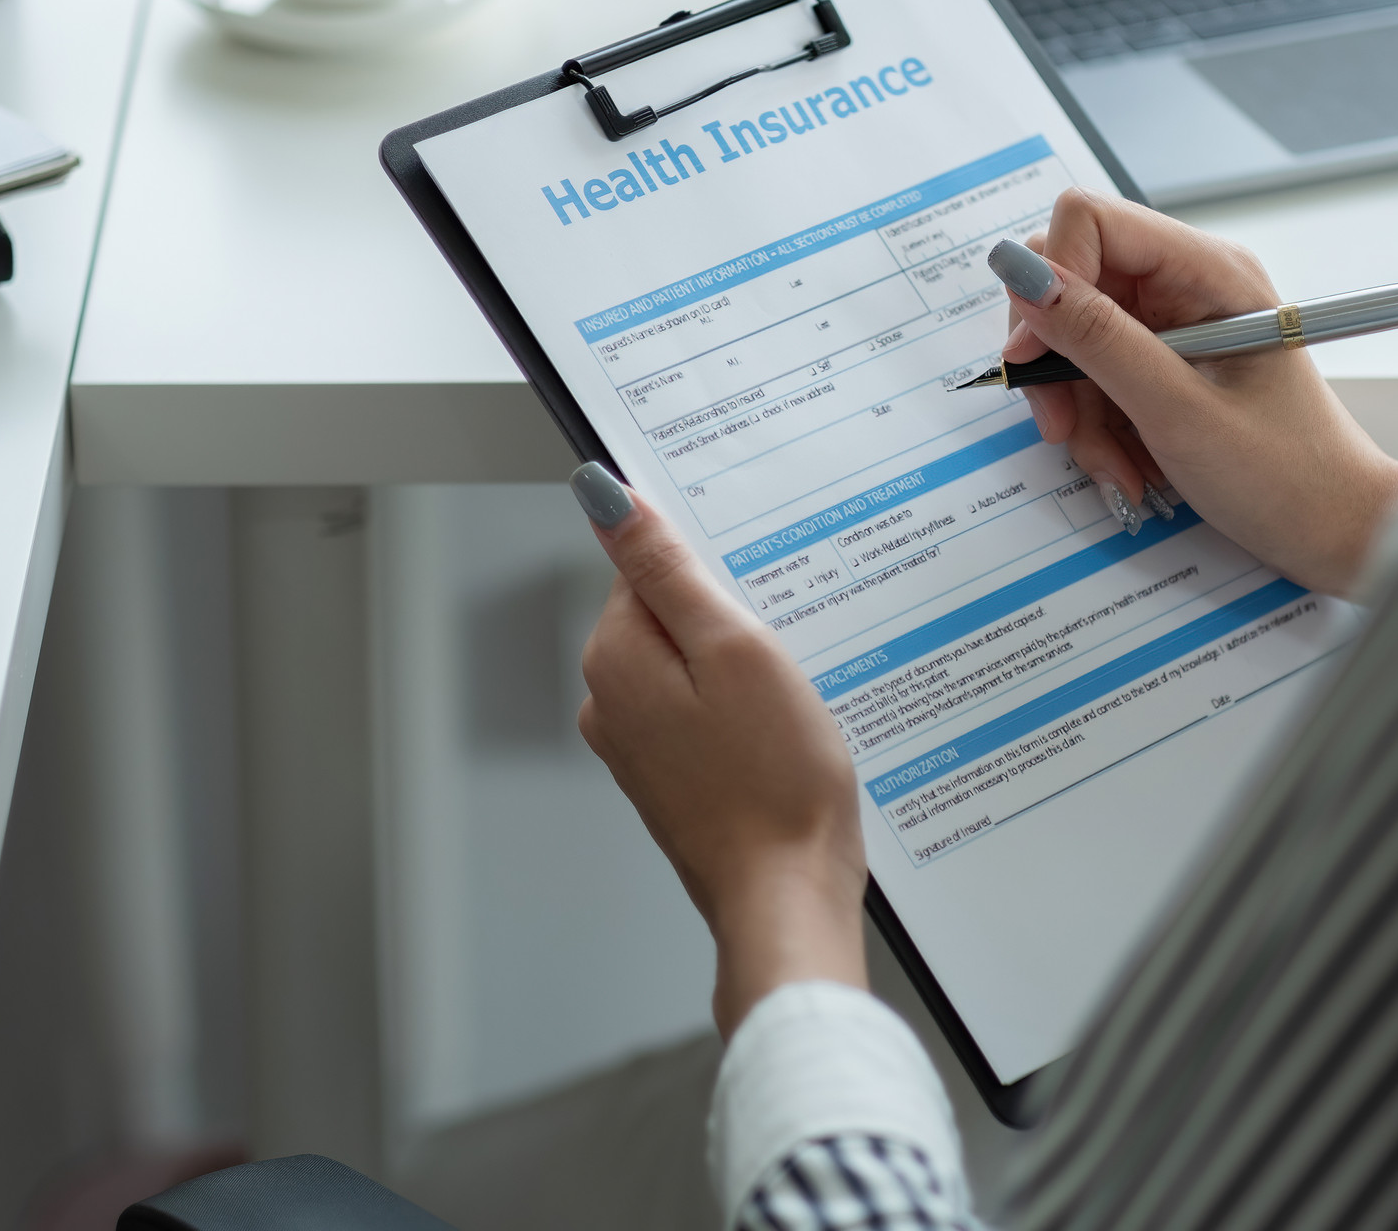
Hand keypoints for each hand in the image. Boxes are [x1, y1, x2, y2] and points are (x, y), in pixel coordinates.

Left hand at [567, 463, 868, 1035]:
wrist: (788, 899)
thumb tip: (605, 498)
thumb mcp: (735, 649)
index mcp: (616, 657)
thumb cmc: (775, 782)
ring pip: (692, 665)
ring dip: (743, 667)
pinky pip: (704, 712)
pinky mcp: (673, 778)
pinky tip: (783, 732)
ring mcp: (639, 746)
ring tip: (792, 698)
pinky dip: (744, 710)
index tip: (762, 592)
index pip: (647, 563)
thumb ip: (668, 569)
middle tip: (789, 650)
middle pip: (670, 613)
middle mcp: (610, 700)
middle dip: (731, 618)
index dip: (715, 566)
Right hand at [989, 189, 1397, 597]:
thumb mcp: (1178, 411)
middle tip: (1063, 426)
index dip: (1049, 282)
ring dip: (1077, 408)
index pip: (1089, 222)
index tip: (1032, 358)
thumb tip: (1024, 274)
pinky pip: (1097, 375)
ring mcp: (1176, 323)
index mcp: (1209, 270)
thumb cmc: (1286, 475)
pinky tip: (1127, 466)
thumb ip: (1097, 339)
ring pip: (1075, 337)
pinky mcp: (1167, 362)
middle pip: (1072, 281)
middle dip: (1056, 359)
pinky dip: (1096, 424)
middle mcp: (1189, 282)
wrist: (1336, 532)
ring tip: (1114, 466)